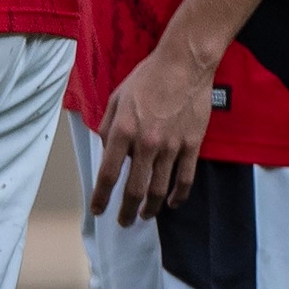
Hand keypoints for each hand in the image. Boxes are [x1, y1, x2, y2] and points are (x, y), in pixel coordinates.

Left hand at [87, 42, 216, 226]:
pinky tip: (171, 203)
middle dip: (126, 210)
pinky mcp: (191, 146)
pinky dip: (178, 196)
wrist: (183, 66)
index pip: (108, 173)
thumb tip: (107, 151)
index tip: (98, 210)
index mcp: (122, 131)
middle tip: (123, 221)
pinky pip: (185, 179)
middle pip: (134, 189)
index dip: (102, 196)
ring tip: (144, 216)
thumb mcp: (116, 98)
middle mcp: (145, 144)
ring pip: (159, 189)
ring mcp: (171, 147)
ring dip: (150, 208)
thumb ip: (109, 127)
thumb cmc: (146, 78)